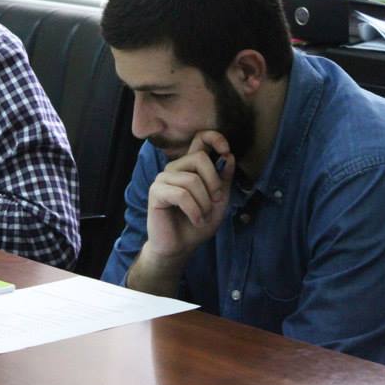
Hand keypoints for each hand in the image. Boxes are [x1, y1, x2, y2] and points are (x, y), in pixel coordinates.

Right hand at [142, 130, 235, 262]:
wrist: (180, 246)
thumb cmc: (199, 222)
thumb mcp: (219, 201)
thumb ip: (224, 179)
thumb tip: (229, 156)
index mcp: (190, 166)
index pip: (199, 138)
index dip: (215, 138)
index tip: (226, 151)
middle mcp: (175, 168)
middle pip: (200, 158)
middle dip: (214, 183)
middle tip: (216, 201)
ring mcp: (163, 178)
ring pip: (192, 179)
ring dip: (204, 203)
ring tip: (203, 216)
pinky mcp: (156, 192)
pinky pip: (181, 194)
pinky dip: (194, 210)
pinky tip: (196, 220)